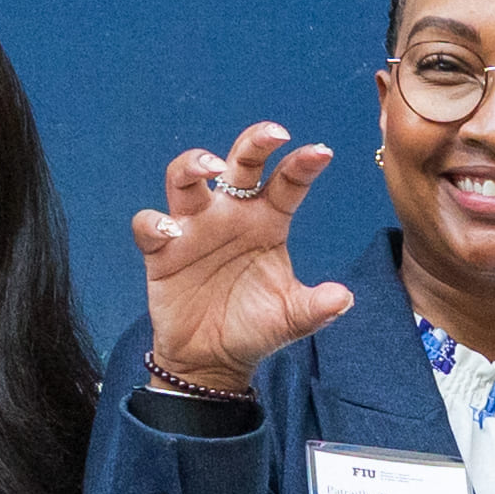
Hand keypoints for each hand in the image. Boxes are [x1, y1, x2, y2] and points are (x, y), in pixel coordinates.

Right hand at [132, 122, 351, 396]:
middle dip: (254, 142)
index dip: (302, 164)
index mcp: (267, 222)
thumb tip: (344, 298)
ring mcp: (193, 228)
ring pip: (185, 178)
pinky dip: (154, 222)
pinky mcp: (162, 250)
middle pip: (239, 163)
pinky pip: (150, 225)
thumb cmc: (254, 328)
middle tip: (274, 133)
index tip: (322, 152)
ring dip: (195, 164)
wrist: (211, 360)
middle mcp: (230, 215)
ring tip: (213, 168)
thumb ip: (316, 308)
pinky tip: (171, 231)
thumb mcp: (290, 319)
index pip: (285, 183)